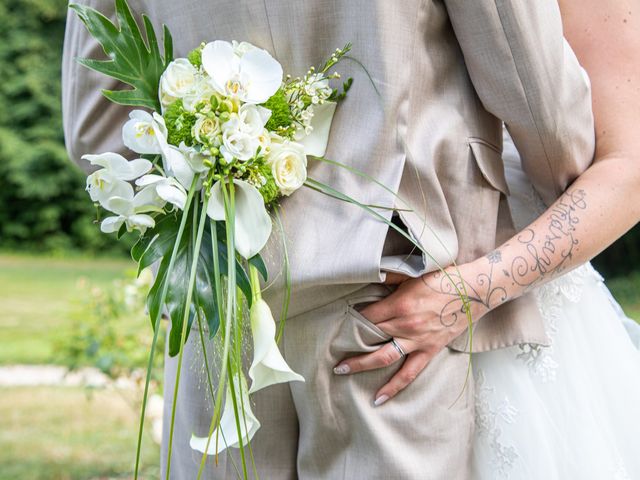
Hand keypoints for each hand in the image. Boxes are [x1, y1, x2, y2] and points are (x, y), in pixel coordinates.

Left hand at [333, 264, 488, 405]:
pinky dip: (393, 386)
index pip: (367, 315)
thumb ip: (391, 277)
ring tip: (342, 371)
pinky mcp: (429, 351)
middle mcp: (405, 325)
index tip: (342, 321)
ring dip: (361, 364)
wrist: (475, 291)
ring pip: (383, 357)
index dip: (353, 318)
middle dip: (349, 343)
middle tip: (332, 350)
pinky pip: (409, 373)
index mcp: (400, 303)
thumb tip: (373, 276)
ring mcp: (417, 340)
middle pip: (370, 336)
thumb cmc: (444, 279)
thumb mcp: (414, 273)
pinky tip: (378, 398)